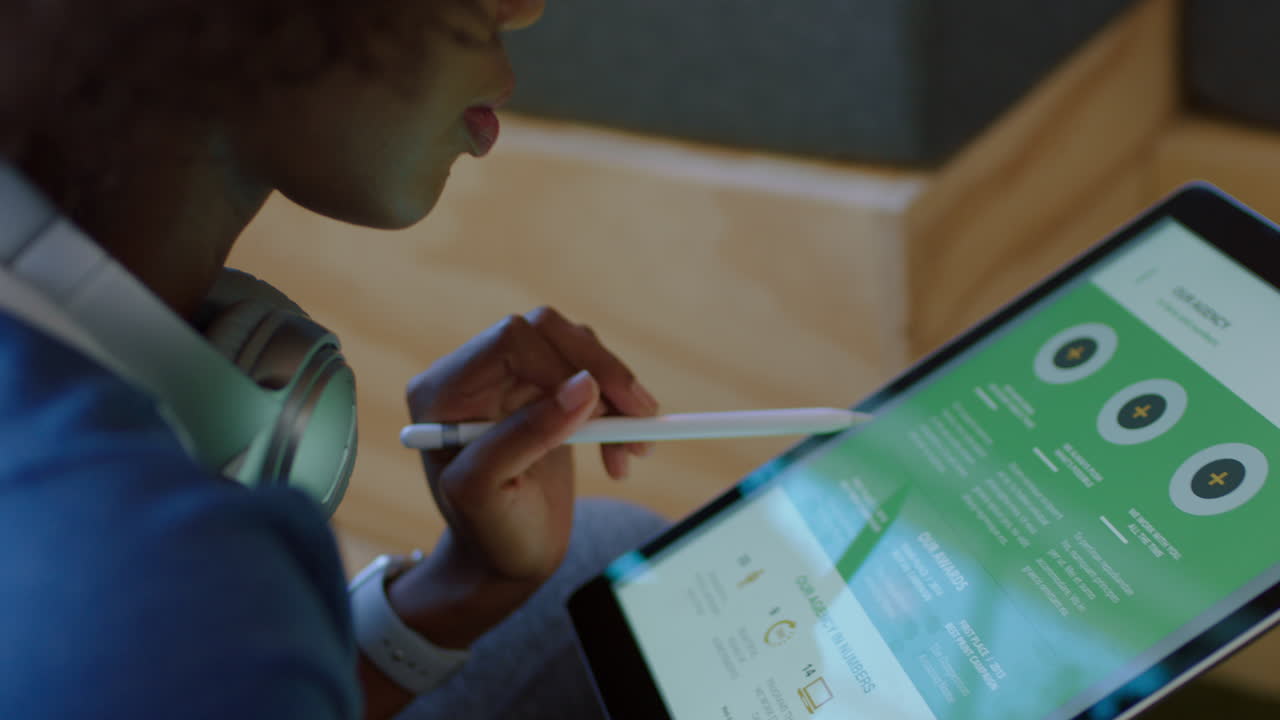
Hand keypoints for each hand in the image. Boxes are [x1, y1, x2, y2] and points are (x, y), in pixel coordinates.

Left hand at [361, 307, 658, 717]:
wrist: (505, 561)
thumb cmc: (489, 536)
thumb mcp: (491, 494)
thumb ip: (526, 436)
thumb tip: (583, 387)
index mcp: (444, 393)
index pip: (512, 340)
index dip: (561, 363)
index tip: (597, 408)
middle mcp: (474, 377)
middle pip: (549, 333)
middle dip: (602, 372)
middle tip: (641, 415)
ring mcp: (510, 382)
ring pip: (576, 348)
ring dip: (617, 394)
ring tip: (635, 448)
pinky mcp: (542, 392)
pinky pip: (589, 373)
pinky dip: (618, 407)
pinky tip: (621, 452)